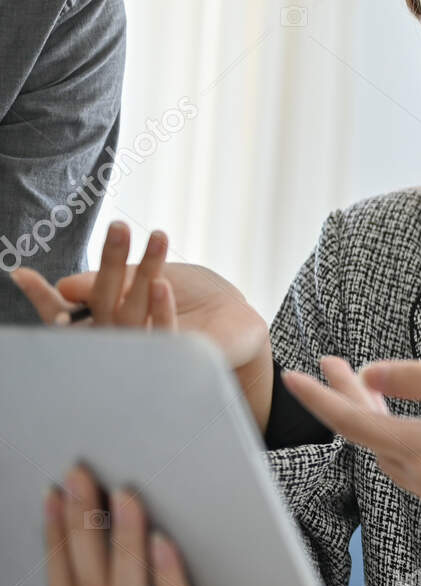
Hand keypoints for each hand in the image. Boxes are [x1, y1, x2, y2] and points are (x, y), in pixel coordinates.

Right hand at [10, 221, 268, 369]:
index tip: (21, 275)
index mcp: (106, 322)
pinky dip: (159, 308)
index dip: (44, 299)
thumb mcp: (143, 281)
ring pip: (134, 314)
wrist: (234, 322)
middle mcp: (119, 343)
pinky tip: (160, 284)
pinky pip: (163, 336)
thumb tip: (64, 285)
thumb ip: (105, 283)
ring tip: (158, 237)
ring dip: (145, 273)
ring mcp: (147, 355)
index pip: (65, 314)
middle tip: (119, 226)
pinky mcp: (177, 359)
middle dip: (112, 263)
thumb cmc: (185, 298)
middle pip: (105, 304)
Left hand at [281, 357, 420, 521]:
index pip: (355, 424)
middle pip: (372, 439)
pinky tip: (414, 422)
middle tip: (337, 365)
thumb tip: (369, 374)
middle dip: (350, 400)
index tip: (295, 374)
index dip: (321, 398)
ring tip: (373, 387)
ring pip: (395, 457)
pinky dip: (406, 444)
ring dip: (378, 423)